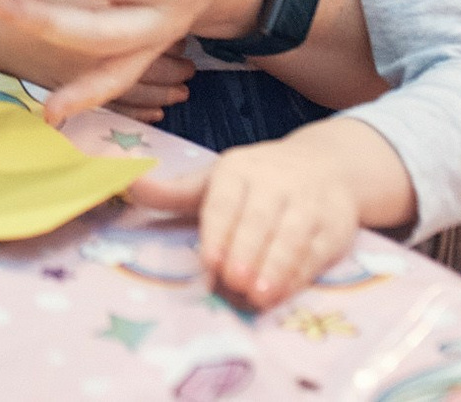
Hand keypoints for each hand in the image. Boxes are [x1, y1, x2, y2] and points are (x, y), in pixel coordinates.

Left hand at [128, 117, 410, 308]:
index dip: (218, 231)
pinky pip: (318, 250)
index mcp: (238, 169)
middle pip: (259, 218)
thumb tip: (125, 183)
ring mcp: (309, 202)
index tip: (210, 261)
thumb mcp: (213, 181)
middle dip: (246, 251)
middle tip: (233, 282)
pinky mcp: (335, 225)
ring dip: (276, 266)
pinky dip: (301, 273)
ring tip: (258, 295)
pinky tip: (284, 292)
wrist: (327, 166)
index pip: (224, 200)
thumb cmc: (255, 182)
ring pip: (292, 235)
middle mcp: (275, 181)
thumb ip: (172, 192)